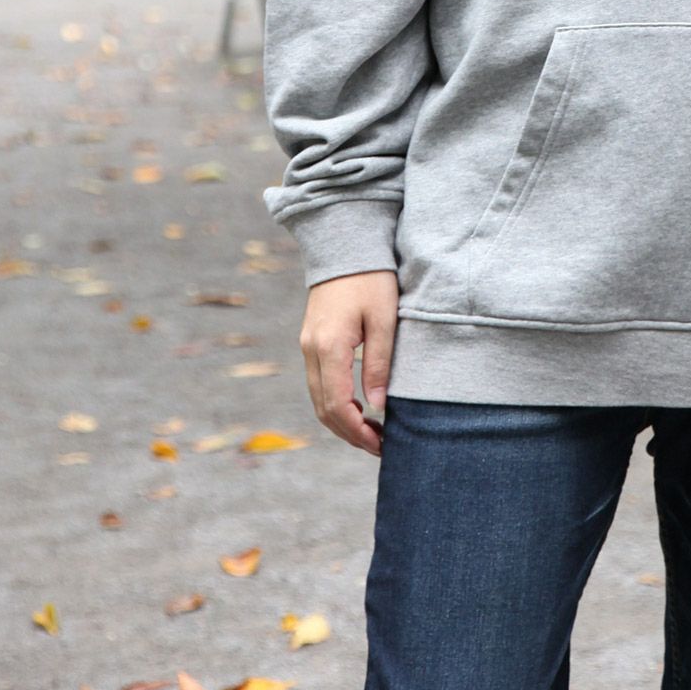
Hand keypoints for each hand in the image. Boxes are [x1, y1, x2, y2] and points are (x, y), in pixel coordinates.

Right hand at [299, 270, 398, 456]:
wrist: (346, 244)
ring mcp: (307, 345)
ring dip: (341, 420)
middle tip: (379, 445)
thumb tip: (377, 408)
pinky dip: (335, 402)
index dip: (358, 432)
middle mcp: (311, 350)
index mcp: (329, 347)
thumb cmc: (372, 278)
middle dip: (349, 433)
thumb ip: (379, 364)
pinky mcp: (311, 340)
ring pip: (318, 398)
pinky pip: (318, 382)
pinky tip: (358, 406)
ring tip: (371, 432)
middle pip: (323, 409)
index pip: (338, 406)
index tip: (382, 444)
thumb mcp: (383, 319)